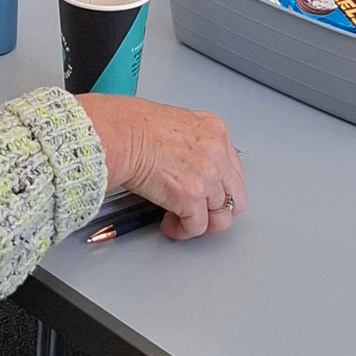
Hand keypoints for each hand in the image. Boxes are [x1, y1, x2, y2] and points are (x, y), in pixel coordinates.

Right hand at [75, 95, 244, 240]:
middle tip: (199, 215)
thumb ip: (193, 146)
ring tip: (181, 221)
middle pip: (236, 195)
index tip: (208, 196)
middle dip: (218, 210)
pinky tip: (169, 224)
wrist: (119, 134)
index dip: (220, 188)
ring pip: (221, 216)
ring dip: (201, 224)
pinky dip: (183, 231)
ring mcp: (208, 176)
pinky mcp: (192, 197)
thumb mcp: (175, 125)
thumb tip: (190, 169)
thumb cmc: (132, 125)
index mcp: (215, 130)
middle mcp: (218, 152)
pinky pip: (197, 227)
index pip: (234, 169)